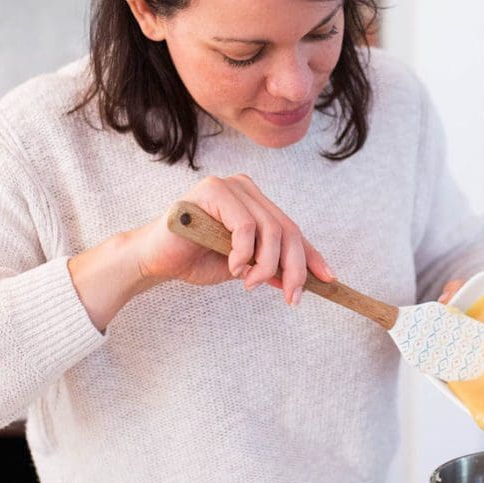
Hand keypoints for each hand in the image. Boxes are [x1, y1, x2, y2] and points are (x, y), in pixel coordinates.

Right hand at [135, 173, 334, 305]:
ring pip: (270, 229)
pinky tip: (233, 267)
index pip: (291, 228)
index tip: (328, 280)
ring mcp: (230, 186)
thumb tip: (301, 279)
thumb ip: (269, 266)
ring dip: (266, 265)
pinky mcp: (213, 190)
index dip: (312, 255)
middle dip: (293, 268)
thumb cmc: (195, 259)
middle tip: (290, 296)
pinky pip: (245, 226)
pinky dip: (244, 253)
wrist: (155, 259)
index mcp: (254, 201)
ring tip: (249, 283)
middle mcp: (245, 188)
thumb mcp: (242, 267)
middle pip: (286, 229)